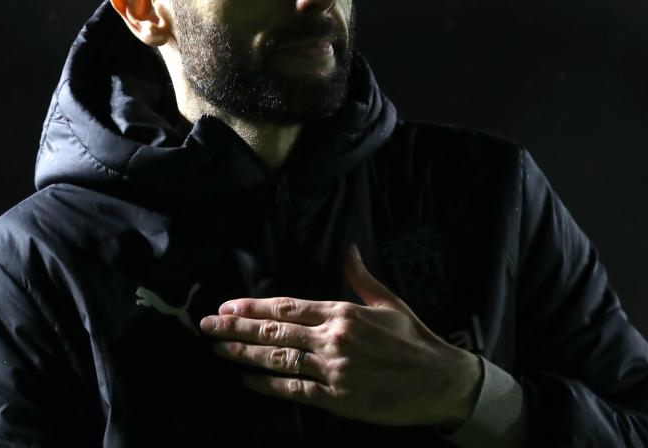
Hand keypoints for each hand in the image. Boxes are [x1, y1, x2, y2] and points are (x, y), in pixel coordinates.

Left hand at [199, 243, 481, 427]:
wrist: (441, 380)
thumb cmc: (415, 339)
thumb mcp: (388, 302)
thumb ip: (360, 277)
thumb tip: (348, 248)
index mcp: (343, 311)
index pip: (287, 307)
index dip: (254, 307)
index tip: (227, 306)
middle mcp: (333, 338)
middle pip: (274, 332)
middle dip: (236, 329)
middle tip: (206, 325)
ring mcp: (334, 369)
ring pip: (278, 360)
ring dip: (243, 355)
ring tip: (217, 349)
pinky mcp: (338, 398)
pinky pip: (295, 390)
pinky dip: (268, 385)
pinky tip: (247, 380)